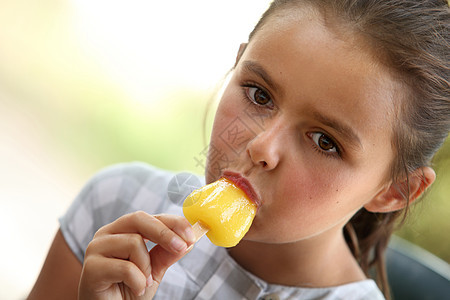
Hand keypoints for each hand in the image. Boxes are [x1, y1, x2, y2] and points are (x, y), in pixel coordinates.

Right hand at [78, 212, 195, 299]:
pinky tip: (135, 289)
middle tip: (182, 247)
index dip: (172, 223)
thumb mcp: (154, 270)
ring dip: (147, 267)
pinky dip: (138, 281)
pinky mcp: (91, 267)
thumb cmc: (127, 291)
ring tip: (144, 282)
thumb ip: (167, 253)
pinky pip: (126, 267)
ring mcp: (96, 248)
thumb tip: (188, 240)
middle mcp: (106, 234)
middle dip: (164, 233)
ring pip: (133, 243)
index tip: (192, 235)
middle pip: (138, 219)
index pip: (149, 217)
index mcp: (121, 230)